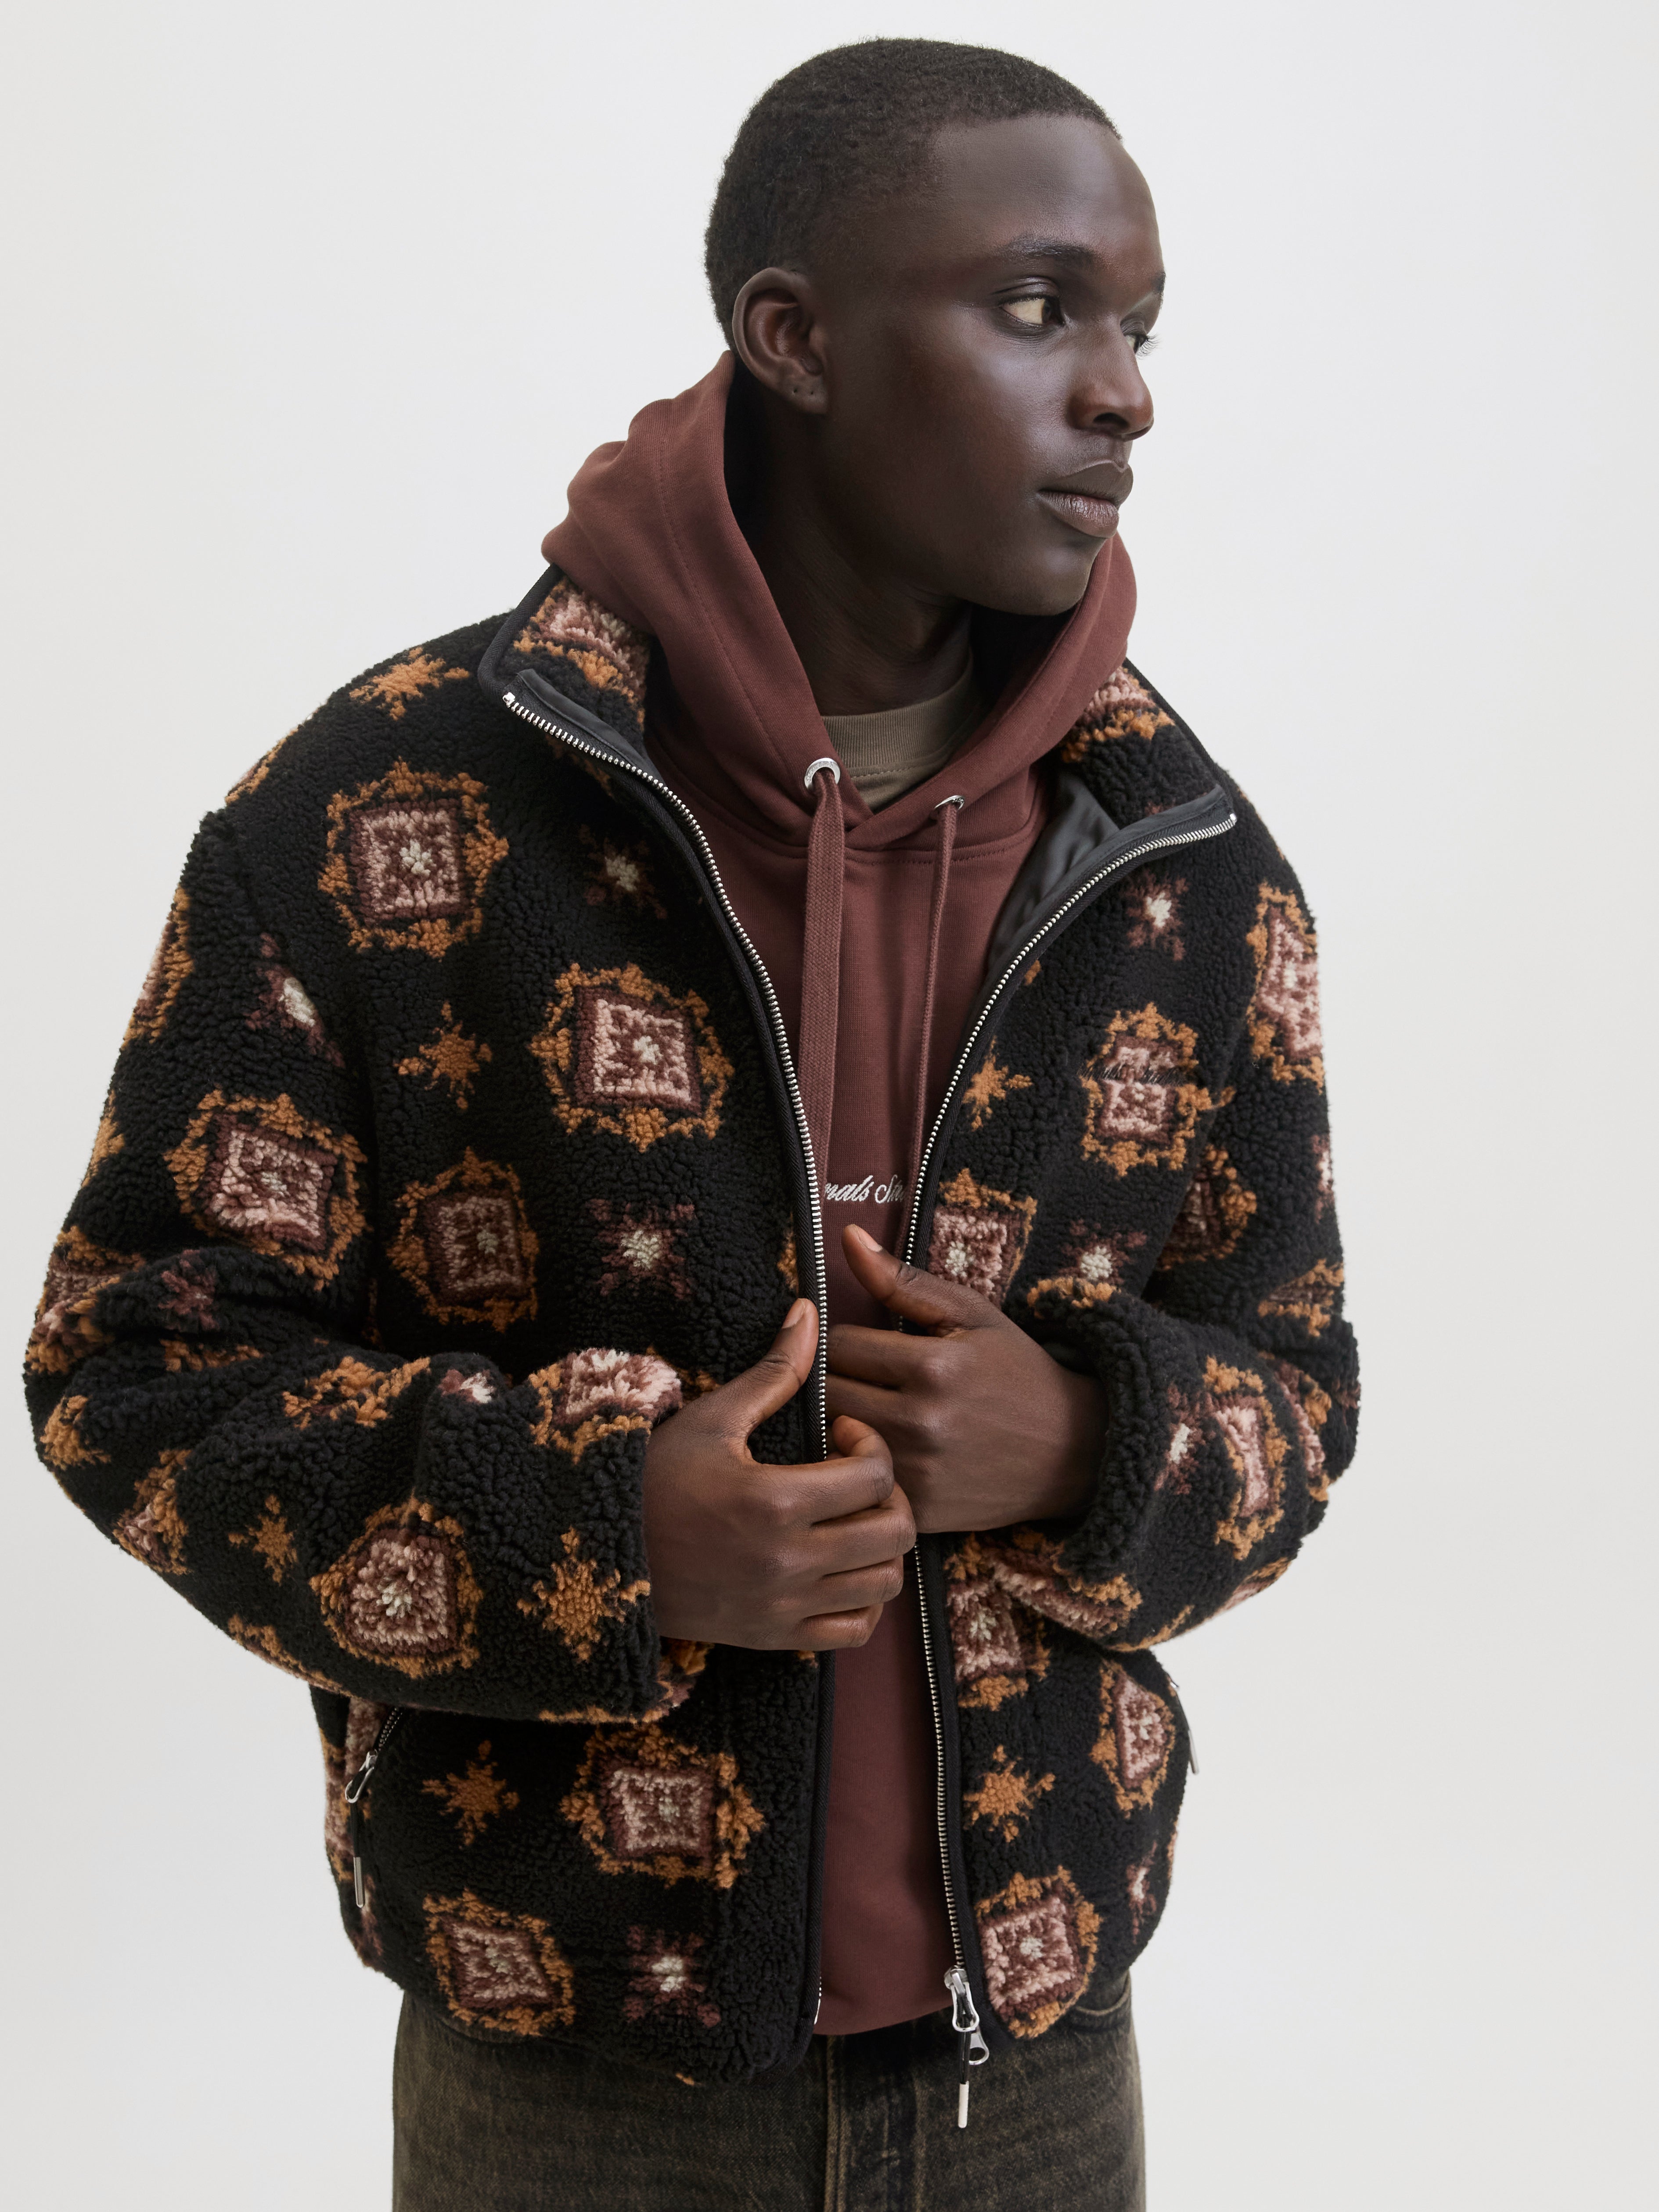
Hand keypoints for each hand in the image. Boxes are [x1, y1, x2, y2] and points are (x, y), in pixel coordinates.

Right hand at [642, 1297, 915, 1649]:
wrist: (596, 1557)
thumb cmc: (652, 1480)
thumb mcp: (711, 1419)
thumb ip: (773, 1371)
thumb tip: (808, 1311)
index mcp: (774, 1502)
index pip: (876, 1474)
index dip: (870, 1443)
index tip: (840, 1434)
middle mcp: (788, 1562)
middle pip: (895, 1531)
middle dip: (890, 1493)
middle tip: (858, 1475)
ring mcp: (784, 1607)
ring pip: (885, 1584)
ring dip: (882, 1545)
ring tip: (852, 1518)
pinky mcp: (775, 1639)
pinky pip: (856, 1631)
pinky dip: (864, 1598)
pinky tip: (840, 1564)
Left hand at [825, 1226, 1105, 1534]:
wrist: (1072, 1451)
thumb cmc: (1015, 1372)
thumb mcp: (971, 1314)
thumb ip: (902, 1281)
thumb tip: (846, 1237)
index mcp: (933, 1366)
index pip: (838, 1345)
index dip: (846, 1340)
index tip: (867, 1346)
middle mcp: (921, 1422)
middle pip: (826, 1393)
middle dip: (835, 1381)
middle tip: (861, 1379)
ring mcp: (919, 1472)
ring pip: (833, 1439)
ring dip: (839, 1424)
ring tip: (866, 1411)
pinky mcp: (918, 1511)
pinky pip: (856, 1483)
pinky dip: (859, 1466)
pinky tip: (878, 1453)